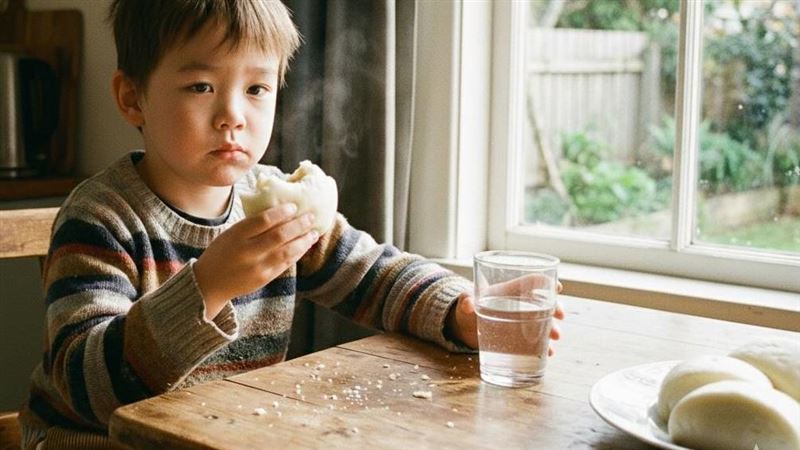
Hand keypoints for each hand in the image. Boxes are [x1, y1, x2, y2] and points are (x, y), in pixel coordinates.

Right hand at [194, 203, 318, 318]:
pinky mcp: (263, 278)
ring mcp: (256, 267)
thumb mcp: (230, 234)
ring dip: (303, 241)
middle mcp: (247, 251)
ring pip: (286, 251)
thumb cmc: (221, 253)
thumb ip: (251, 226)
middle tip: (311, 216)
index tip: (294, 206)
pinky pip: (285, 264)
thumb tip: (279, 211)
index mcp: (236, 235)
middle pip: (278, 235)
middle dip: (298, 225)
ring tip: (314, 232)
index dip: (281, 212)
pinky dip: (297, 254)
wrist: (209, 284)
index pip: (263, 220)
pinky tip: (305, 246)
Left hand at [446, 281, 563, 353]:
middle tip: (560, 316)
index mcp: (509, 291)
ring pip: (543, 322)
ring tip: (555, 337)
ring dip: (552, 328)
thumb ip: (466, 302)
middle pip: (543, 302)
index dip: (545, 282)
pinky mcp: (519, 338)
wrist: (465, 328)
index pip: (531, 281)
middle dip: (555, 307)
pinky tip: (548, 353)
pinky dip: (544, 346)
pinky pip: (536, 340)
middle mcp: (520, 305)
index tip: (558, 287)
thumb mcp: (466, 304)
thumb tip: (467, 303)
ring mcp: (521, 322)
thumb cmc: (468, 310)